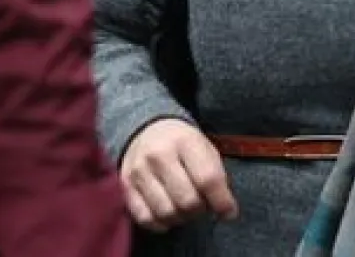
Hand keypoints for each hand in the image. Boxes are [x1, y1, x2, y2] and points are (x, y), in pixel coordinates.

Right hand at [120, 118, 237, 230]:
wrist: (145, 130)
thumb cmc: (182, 143)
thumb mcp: (204, 147)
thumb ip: (215, 175)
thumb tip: (225, 210)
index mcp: (185, 141)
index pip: (207, 178)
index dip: (222, 201)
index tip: (229, 212)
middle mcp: (159, 155)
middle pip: (187, 200)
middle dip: (200, 210)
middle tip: (203, 206)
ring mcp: (139, 171)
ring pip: (166, 212)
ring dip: (181, 218)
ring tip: (186, 209)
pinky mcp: (125, 186)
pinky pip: (145, 218)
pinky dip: (160, 223)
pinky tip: (169, 215)